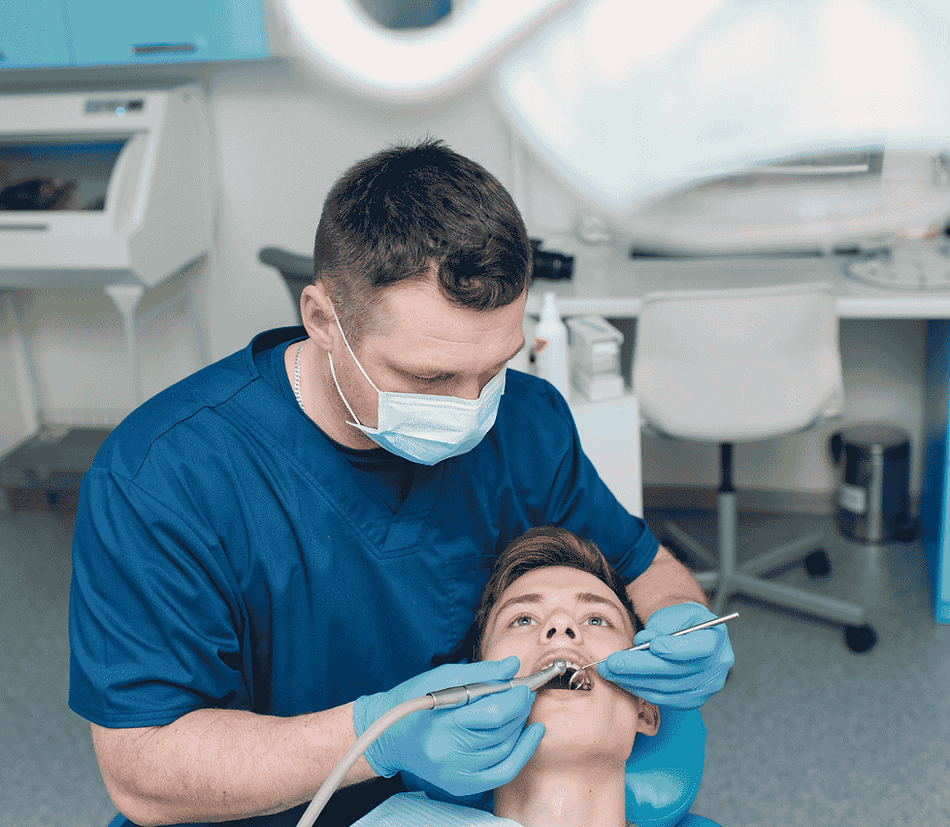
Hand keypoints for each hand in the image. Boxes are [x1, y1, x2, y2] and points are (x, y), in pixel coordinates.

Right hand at [353, 656, 543, 797]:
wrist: (387, 735)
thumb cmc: (413, 701)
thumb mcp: (441, 676)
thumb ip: (480, 672)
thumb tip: (512, 666)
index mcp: (442, 724)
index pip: (494, 713)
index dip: (515, 697)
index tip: (523, 685)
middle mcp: (449, 754)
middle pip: (501, 732)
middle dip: (520, 709)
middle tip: (525, 693)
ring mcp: (455, 774)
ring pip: (505, 751)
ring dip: (520, 727)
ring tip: (523, 709)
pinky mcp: (460, 785)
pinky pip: (501, 773)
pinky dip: (521, 753)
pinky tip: (530, 735)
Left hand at [598, 602, 733, 708]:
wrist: (689, 635)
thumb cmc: (680, 621)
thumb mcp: (673, 614)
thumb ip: (660, 627)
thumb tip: (642, 642)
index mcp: (717, 639)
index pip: (701, 647)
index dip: (676, 648)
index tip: (652, 645)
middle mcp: (717, 667)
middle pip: (677, 671)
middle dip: (639, 666)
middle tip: (612, 662)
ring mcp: (706, 687)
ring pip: (667, 688)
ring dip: (634, 680)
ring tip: (609, 671)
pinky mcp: (692, 700)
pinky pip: (663, 698)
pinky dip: (640, 689)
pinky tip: (622, 680)